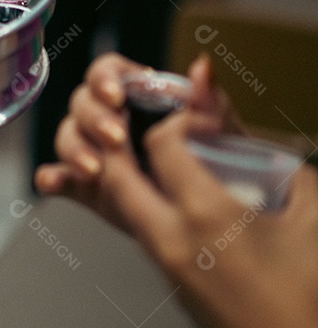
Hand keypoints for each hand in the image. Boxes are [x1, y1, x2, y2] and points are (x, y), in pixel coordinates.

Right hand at [34, 53, 240, 222]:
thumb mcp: (220, 136)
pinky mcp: (84, 184)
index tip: (117, 97)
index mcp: (134, 94)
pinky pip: (60, 176)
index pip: (106, 72)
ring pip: (68, 137)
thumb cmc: (217, 166)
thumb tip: (204, 65)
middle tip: (116, 140)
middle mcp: (107, 117)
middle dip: (95, 120)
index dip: (105, 80)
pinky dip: (53, 178)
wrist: (216, 219)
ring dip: (75, 150)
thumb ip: (209, 102)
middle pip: (82, 103)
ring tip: (94, 171)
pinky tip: (52, 183)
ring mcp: (93, 151)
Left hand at [100, 113, 317, 327]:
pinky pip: (140, 232)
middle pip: (117, 176)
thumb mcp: (311, 216)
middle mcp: (172, 238)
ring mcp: (165, 265)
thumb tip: (258, 146)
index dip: (177, 121)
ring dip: (127, 176)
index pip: (161, 144)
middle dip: (123, 145)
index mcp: (206, 213)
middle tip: (142, 126)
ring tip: (154, 159)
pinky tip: (170, 199)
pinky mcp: (168, 284)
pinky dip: (140, 206)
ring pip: (122, 206)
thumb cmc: (310, 294)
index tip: (199, 121)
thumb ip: (284, 169)